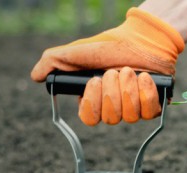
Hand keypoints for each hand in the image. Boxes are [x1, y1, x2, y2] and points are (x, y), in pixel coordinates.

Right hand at [30, 7, 184, 125]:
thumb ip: (52, 62)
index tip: (95, 80)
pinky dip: (145, 92)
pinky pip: (149, 111)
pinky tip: (143, 76)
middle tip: (113, 71)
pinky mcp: (152, 106)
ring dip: (128, 89)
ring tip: (127, 70)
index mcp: (94, 102)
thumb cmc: (106, 47)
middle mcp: (113, 109)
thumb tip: (35, 76)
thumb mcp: (74, 52)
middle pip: (110, 118)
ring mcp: (133, 110)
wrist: (138, 39)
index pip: (89, 118)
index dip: (93, 102)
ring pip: (130, 116)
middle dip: (112, 91)